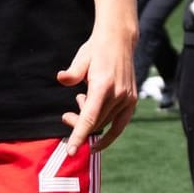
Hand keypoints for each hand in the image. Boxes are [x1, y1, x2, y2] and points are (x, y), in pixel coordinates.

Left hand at [57, 24, 137, 151]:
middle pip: (95, 123)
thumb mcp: (81, 58)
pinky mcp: (132, 99)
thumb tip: (61, 78)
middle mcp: (118, 94)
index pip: (89, 119)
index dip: (78, 136)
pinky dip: (109, 130)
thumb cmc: (96, 49)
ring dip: (91, 122)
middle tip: (66, 116)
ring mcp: (127, 98)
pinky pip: (120, 123)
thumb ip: (72, 73)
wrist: (120, 40)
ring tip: (81, 103)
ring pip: (106, 124)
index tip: (70, 152)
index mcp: (104, 85)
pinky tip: (98, 134)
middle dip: (78, 126)